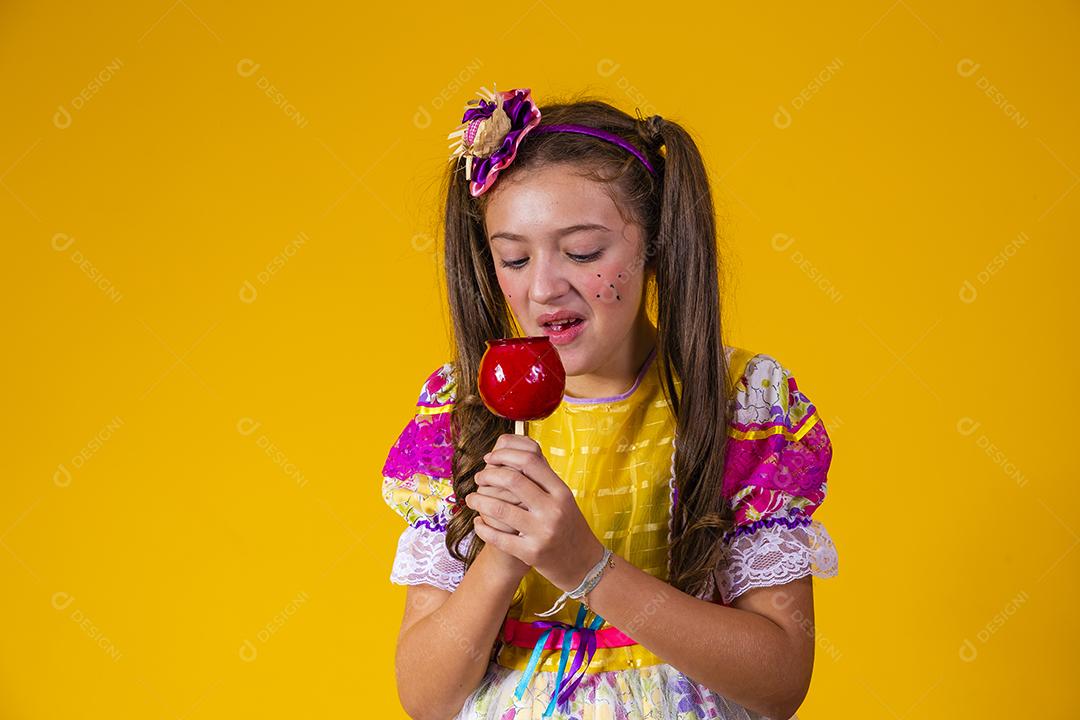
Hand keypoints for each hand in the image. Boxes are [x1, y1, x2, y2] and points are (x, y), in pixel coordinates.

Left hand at [465, 433, 604, 592]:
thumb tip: (515, 452)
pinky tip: (478, 522)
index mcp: (561, 492)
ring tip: (471, 499)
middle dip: (488, 475)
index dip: (505, 455)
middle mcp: (553, 509)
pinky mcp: (531, 553)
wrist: (584, 565)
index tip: (490, 459)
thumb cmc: (569, 527)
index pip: (530, 460)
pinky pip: (497, 537)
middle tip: (479, 478)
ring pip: (499, 508)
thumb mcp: (563, 499)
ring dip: (478, 500)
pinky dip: (481, 527)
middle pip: (512, 479)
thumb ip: (543, 479)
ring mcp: (542, 532)